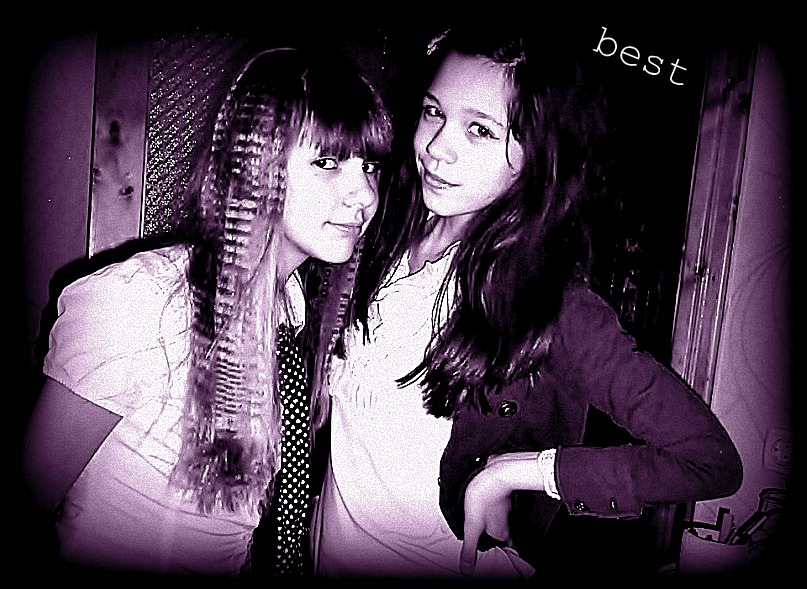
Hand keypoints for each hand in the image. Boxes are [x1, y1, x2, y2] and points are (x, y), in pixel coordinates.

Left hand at [459, 457, 513, 574]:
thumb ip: (469, 549)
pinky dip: (491, 503)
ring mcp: (507, 507)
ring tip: (477, 514)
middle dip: (489, 531)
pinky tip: (482, 499)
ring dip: (489, 516)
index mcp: (501, 533)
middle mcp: (507, 522)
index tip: (485, 546)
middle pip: (499, 532)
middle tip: (478, 530)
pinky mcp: (503, 493)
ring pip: (499, 517)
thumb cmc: (483, 497)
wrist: (496, 471)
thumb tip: (466, 570)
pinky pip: (498, 502)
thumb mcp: (471, 527)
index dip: (492, 546)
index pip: (500, 546)